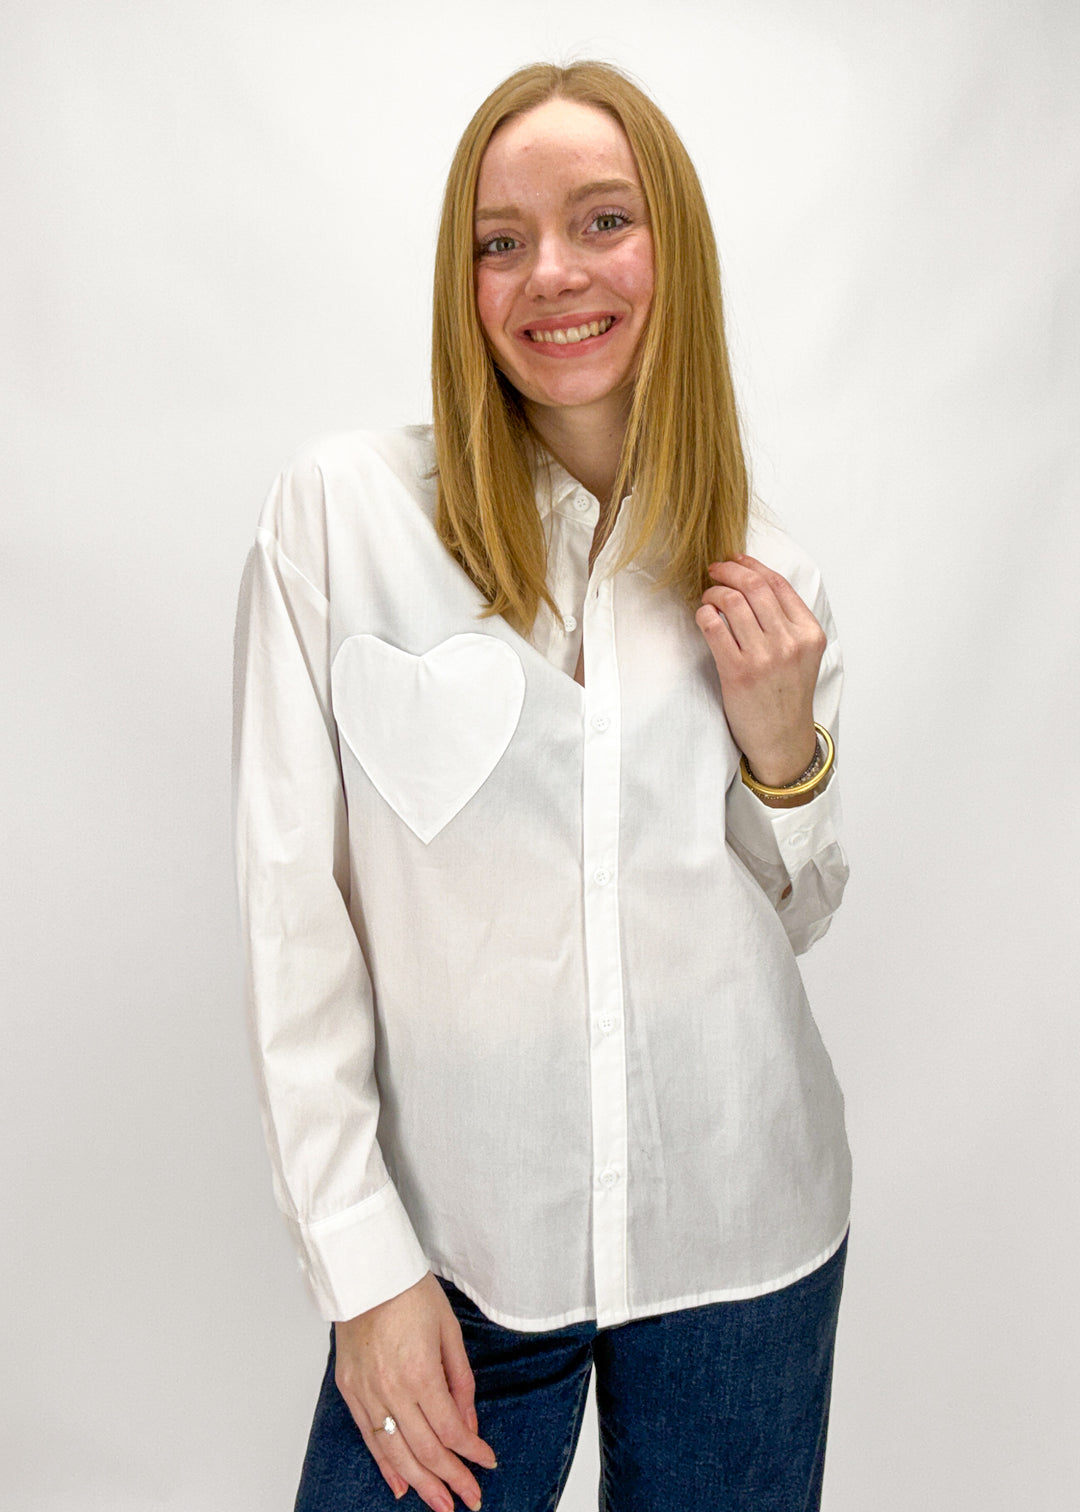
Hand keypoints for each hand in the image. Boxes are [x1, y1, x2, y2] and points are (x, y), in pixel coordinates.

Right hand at [334, 1270, 497, 1511]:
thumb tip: (468, 1424)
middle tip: (470, 1499)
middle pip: (425, 1449)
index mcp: (419, 1372)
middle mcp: (390, 1389)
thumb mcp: (449, 1331)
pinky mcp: (349, 1389)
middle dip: (451, 1478)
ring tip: (441, 1504)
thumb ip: (460, 1382)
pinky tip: (401, 1484)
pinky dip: (386, 1465)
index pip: (450, 1430)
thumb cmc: (409, 1291)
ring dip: (421, 1483)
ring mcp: (366, 1391)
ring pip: (396, 1452)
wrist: (365, 1271)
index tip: (487, 1462)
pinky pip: (368, 1437)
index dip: (471, 1452)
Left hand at [695, 554, 825, 786]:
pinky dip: (704, 614)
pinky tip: (703, 616)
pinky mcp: (738, 672)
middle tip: (714, 570)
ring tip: (708, 597)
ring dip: (714, 592)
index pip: (778, 584)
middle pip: (754, 587)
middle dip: (729, 571)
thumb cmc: (787, 696)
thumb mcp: (802, 655)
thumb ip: (787, 621)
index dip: (752, 565)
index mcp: (809, 634)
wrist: (782, 739)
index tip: (735, 560)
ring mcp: (764, 657)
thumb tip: (753, 583)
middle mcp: (789, 642)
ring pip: (733, 602)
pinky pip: (714, 627)